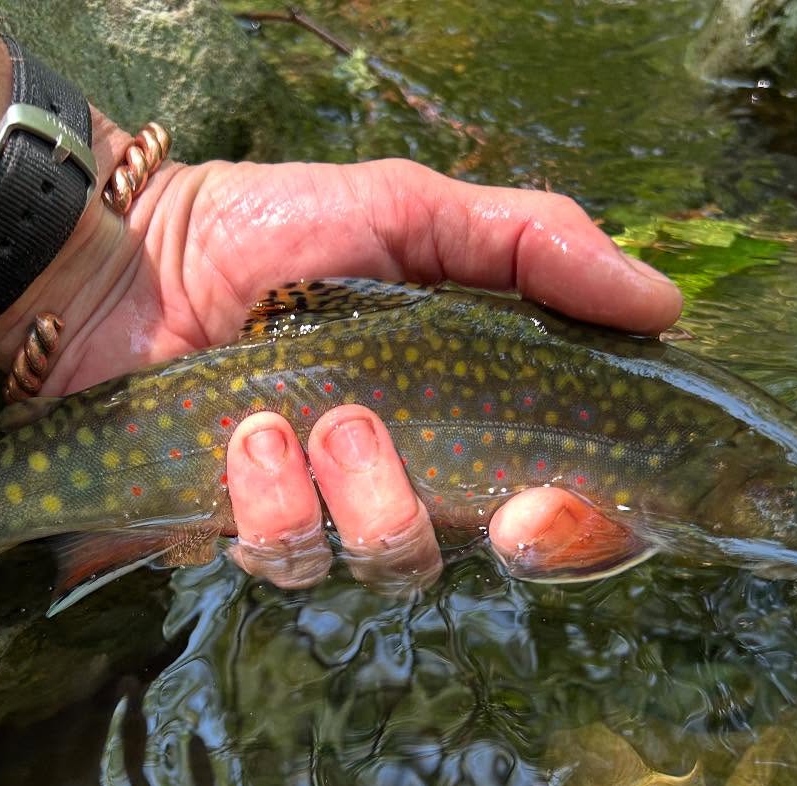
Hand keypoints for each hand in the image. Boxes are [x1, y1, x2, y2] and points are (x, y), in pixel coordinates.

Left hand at [0, 112, 681, 591]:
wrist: (134, 257)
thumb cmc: (275, 228)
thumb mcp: (413, 210)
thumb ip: (533, 245)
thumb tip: (662, 304)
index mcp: (471, 406)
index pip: (564, 497)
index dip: (586, 528)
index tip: (560, 507)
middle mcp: (415, 472)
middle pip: (483, 553)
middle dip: (482, 529)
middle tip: (457, 481)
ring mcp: (333, 512)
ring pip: (386, 563)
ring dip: (364, 498)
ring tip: (312, 418)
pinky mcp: (254, 532)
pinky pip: (290, 559)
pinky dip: (273, 502)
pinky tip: (248, 437)